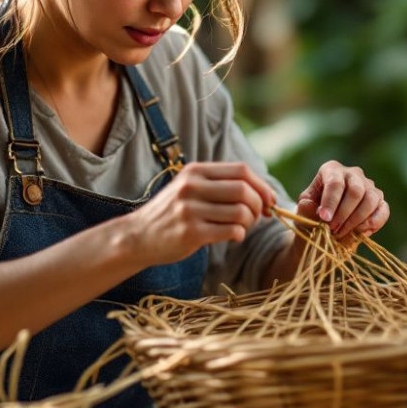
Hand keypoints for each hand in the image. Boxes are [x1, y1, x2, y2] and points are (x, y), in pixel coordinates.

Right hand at [121, 162, 275, 266]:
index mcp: (196, 171)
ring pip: (240, 212)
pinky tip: (233, 236)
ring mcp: (190, 209)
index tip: (269, 201)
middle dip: (258, 205)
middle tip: (257, 217)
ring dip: (250, 222)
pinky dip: (239, 234)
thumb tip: (263, 193)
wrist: (137, 236)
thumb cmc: (171, 213)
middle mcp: (192, 186)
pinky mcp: (191, 232)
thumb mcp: (189, 188)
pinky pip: (231, 231)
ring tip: (242, 227)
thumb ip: (220, 184)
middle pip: (244, 190)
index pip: (241, 171)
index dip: (261, 186)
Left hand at [295, 161, 388, 238]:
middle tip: (333, 230)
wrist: (325, 225)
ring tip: (342, 233)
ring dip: (357, 220)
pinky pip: (383, 210)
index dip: (330, 202)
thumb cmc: (312, 214)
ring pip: (371, 199)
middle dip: (344, 213)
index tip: (324, 219)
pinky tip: (360, 233)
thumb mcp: (303, 212)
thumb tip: (311, 206)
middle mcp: (353, 173)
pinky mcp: (380, 201)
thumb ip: (305, 209)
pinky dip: (373, 223)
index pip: (335, 183)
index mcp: (331, 170)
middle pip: (355, 191)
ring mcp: (369, 186)